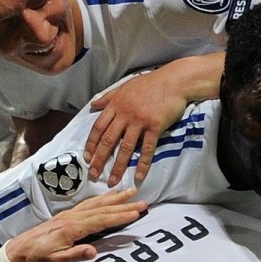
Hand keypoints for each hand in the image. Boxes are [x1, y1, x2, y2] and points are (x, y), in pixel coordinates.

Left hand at [84, 70, 192, 184]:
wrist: (174, 81)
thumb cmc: (150, 83)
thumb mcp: (125, 86)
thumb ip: (108, 97)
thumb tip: (93, 105)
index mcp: (116, 105)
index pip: (99, 127)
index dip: (91, 143)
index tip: (86, 157)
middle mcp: (125, 114)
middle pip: (109, 140)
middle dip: (99, 159)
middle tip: (93, 174)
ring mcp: (140, 121)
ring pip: (126, 148)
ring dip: (118, 166)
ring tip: (112, 181)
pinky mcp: (155, 127)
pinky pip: (147, 149)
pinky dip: (143, 164)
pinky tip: (138, 176)